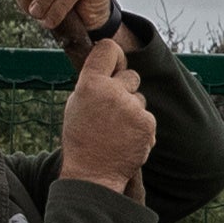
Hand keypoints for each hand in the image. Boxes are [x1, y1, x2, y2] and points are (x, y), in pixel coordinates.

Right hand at [56, 35, 153, 190]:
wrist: (93, 173)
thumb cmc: (81, 139)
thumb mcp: (76, 104)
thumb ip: (93, 83)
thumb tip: (109, 67)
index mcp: (90, 83)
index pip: (108, 49)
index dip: (113, 56)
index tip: (113, 65)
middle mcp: (112, 91)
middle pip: (131, 75)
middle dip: (125, 88)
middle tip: (111, 110)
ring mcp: (133, 107)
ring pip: (140, 98)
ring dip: (132, 110)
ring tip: (116, 130)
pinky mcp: (147, 123)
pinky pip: (147, 116)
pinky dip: (140, 126)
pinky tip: (127, 139)